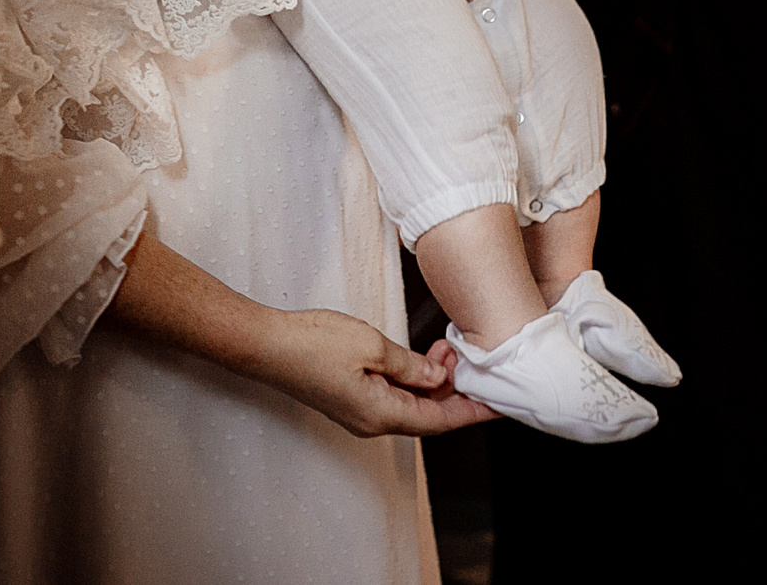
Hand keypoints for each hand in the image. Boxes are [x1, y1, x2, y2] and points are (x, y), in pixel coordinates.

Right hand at [242, 307, 499, 439]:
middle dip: (455, 390)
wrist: (267, 345)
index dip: (472, 411)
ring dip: (432, 382)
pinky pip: (392, 396)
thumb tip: (438, 378)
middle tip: (470, 358)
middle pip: (428, 415)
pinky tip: (418, 359)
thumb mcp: (373, 347)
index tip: (499, 403)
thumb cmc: (313, 344)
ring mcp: (359, 413)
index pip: (440, 421)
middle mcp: (372, 422)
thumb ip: (411, 366)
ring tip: (445, 350)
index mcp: (381, 415)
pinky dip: (412, 380)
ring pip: (411, 405)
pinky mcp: (350, 399)